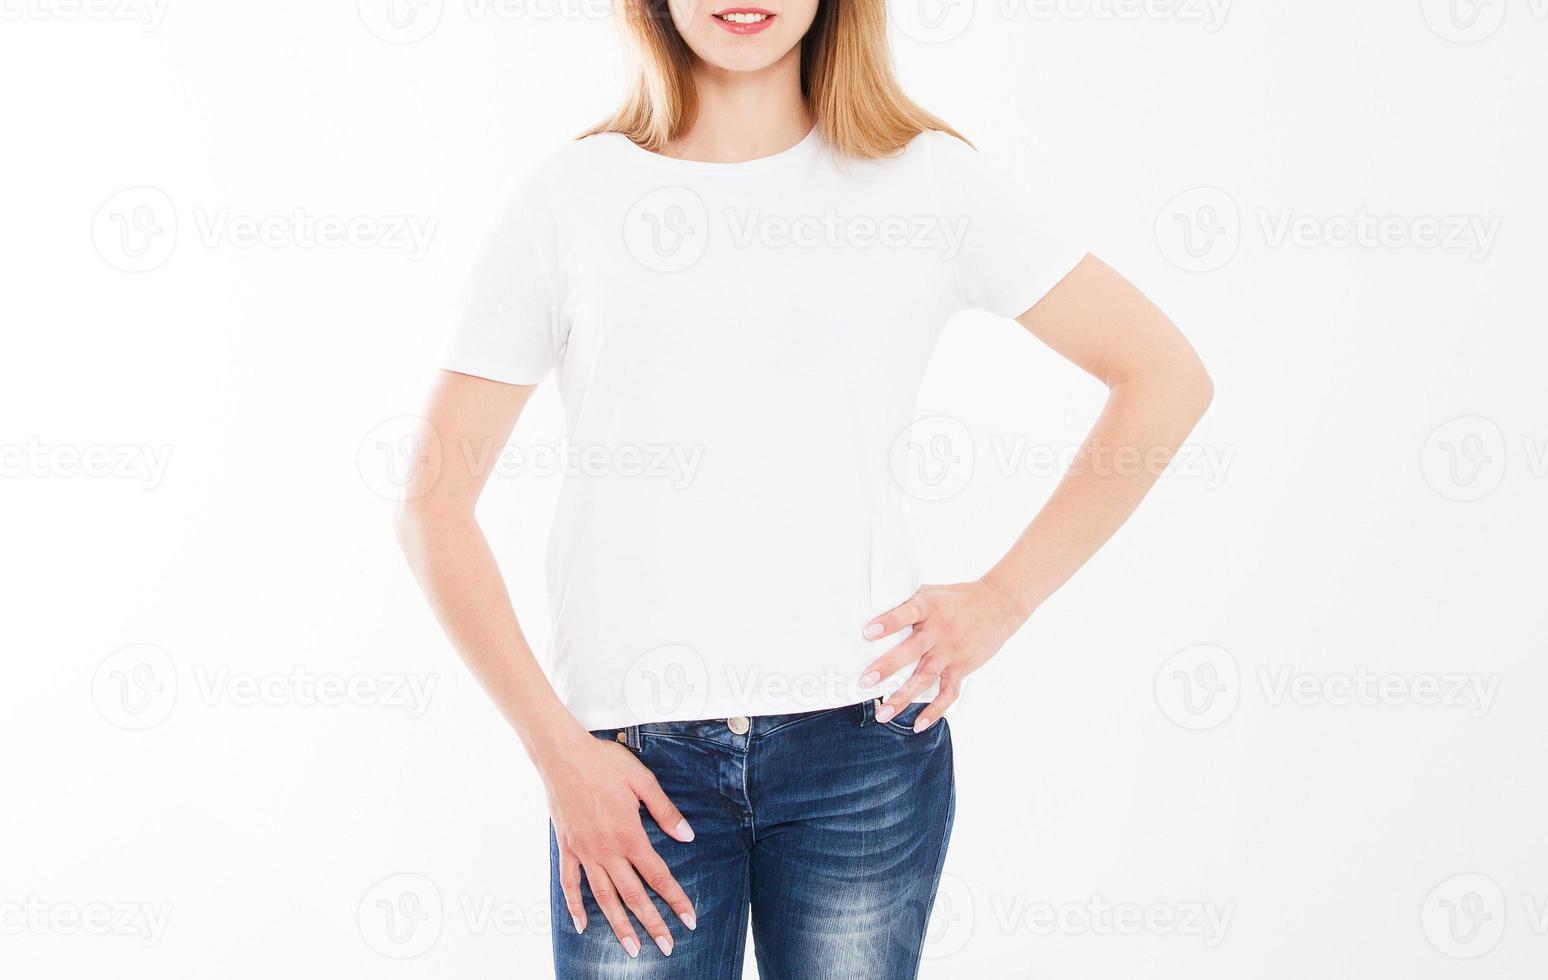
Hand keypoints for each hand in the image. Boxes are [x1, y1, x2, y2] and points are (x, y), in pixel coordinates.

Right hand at [540, 733, 696, 957]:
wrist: (563, 756)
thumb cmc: (604, 763)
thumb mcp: (642, 781)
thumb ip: (665, 812)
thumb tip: (686, 836)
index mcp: (629, 835)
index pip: (658, 876)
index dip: (675, 899)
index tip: (689, 919)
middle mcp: (607, 851)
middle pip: (633, 895)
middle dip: (652, 924)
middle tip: (666, 947)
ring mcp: (584, 852)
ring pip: (603, 897)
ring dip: (618, 925)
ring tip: (630, 948)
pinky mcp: (567, 848)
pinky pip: (570, 883)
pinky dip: (574, 906)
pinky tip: (581, 924)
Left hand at [859, 580, 1024, 731]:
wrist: (997, 606)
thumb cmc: (955, 599)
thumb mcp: (930, 593)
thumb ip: (905, 601)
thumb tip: (871, 606)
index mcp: (929, 608)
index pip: (907, 613)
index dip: (888, 623)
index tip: (868, 632)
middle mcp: (939, 632)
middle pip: (912, 650)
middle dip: (888, 667)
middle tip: (865, 681)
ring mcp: (950, 652)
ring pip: (925, 678)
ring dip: (903, 697)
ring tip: (883, 714)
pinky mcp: (961, 668)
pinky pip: (948, 693)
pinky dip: (934, 711)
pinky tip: (917, 725)